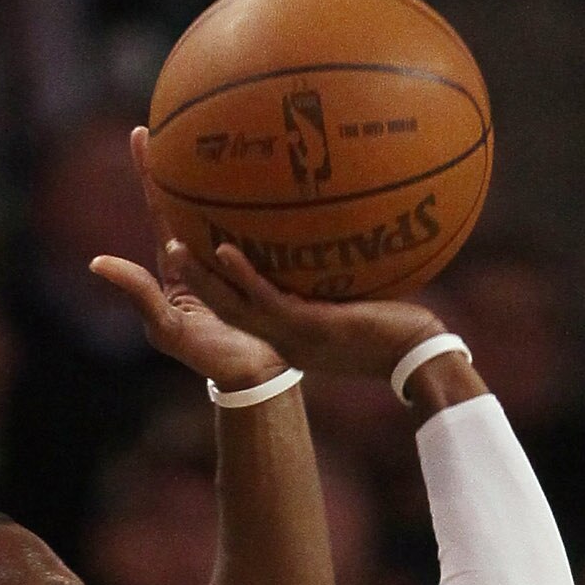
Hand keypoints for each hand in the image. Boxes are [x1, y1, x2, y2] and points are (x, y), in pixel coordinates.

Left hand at [88, 129, 286, 395]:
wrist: (255, 373)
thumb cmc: (206, 354)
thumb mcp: (167, 326)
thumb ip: (138, 293)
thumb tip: (97, 262)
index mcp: (177, 261)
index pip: (159, 206)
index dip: (150, 171)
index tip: (142, 131)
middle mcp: (203, 248)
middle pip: (190, 192)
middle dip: (185, 153)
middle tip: (181, 111)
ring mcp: (233, 250)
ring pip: (224, 200)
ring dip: (223, 166)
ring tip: (223, 127)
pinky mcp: (261, 256)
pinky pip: (256, 218)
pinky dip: (258, 194)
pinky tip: (270, 170)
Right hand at [161, 221, 479, 389]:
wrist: (414, 355)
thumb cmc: (395, 323)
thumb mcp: (353, 296)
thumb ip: (333, 272)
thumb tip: (337, 228)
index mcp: (284, 327)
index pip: (238, 301)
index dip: (211, 278)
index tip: (191, 246)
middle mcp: (279, 332)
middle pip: (222, 301)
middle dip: (194, 273)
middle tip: (170, 241)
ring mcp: (290, 331)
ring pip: (233, 303)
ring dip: (203, 276)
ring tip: (174, 243)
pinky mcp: (308, 326)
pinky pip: (266, 298)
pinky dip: (243, 275)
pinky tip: (223, 249)